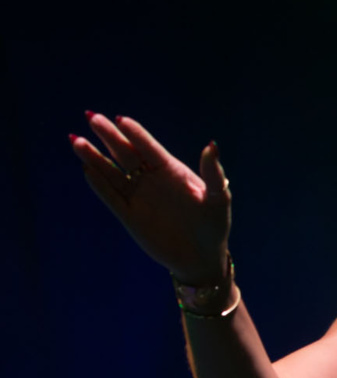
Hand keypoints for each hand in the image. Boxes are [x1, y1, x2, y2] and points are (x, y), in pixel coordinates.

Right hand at [70, 112, 231, 282]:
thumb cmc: (214, 226)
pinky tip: (87, 170)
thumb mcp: (218, 200)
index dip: (136, 134)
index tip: (121, 120)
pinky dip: (99, 185)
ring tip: (76, 140)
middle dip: (109, 136)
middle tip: (92, 118)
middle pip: (125, 153)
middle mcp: (151, 179)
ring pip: (112, 172)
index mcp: (171, 170)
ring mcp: (138, 196)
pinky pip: (111, 197)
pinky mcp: (129, 215)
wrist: (201, 259)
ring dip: (95, 157)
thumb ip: (213, 173)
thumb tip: (212, 144)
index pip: (149, 147)